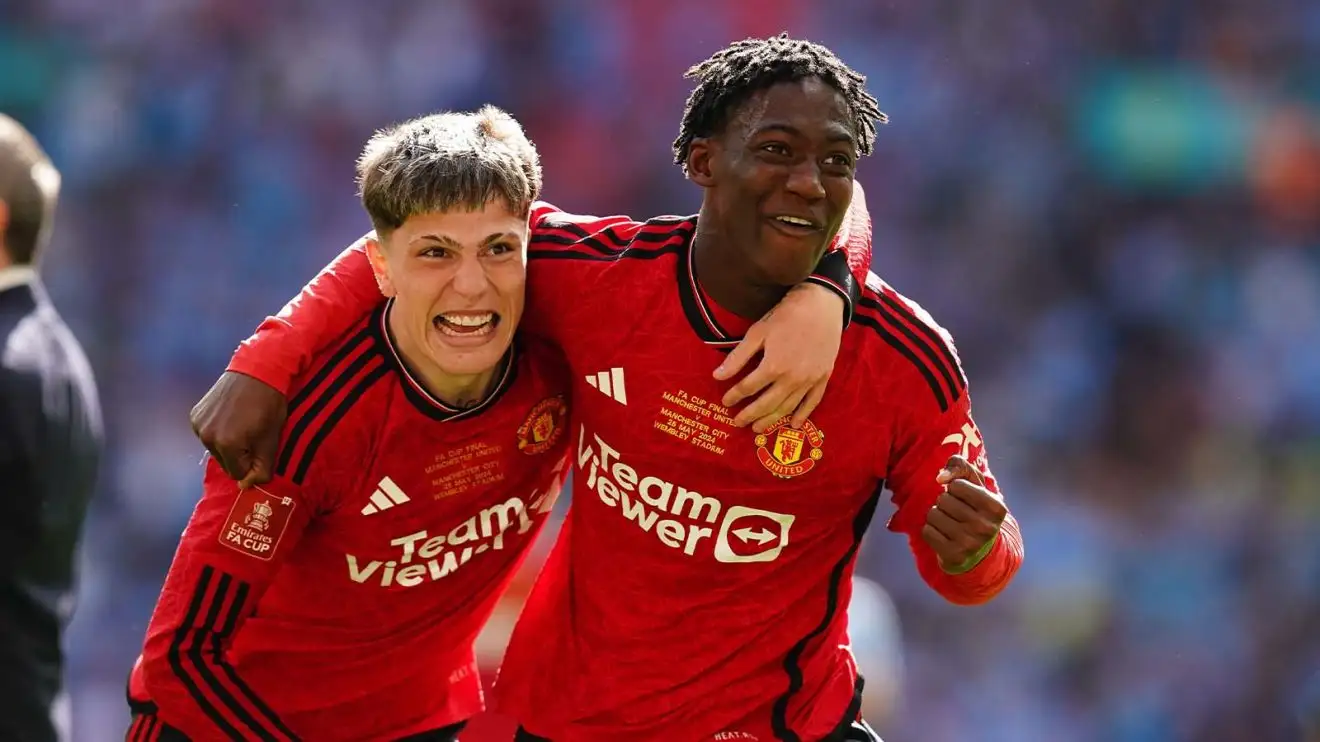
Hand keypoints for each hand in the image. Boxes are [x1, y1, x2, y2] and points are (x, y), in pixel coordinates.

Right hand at [190, 371, 287, 488]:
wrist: (258, 370)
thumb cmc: (270, 405)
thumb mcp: (272, 439)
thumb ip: (262, 467)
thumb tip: (246, 486)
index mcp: (227, 445)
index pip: (238, 474)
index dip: (252, 464)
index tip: (261, 446)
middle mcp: (207, 436)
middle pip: (225, 463)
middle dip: (240, 455)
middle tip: (254, 433)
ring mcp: (198, 424)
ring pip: (215, 449)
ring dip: (229, 444)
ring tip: (243, 423)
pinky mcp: (195, 414)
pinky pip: (207, 434)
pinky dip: (219, 431)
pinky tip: (231, 416)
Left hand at [714, 283, 843, 432]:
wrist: (821, 305)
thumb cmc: (786, 315)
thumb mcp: (758, 332)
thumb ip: (738, 357)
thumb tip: (717, 376)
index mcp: (773, 366)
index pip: (748, 388)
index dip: (734, 396)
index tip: (726, 401)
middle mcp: (791, 379)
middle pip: (766, 404)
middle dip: (749, 415)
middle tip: (737, 422)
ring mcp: (809, 380)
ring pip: (787, 407)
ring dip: (771, 420)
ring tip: (757, 428)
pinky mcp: (823, 378)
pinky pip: (812, 402)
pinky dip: (803, 415)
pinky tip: (793, 425)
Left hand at [922, 455, 1006, 572]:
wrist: (980, 549)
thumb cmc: (975, 508)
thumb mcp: (975, 484)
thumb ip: (960, 466)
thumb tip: (941, 477)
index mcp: (995, 507)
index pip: (956, 484)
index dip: (955, 488)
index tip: (964, 498)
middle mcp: (985, 527)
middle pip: (943, 500)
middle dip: (944, 502)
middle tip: (955, 512)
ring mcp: (970, 543)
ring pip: (933, 514)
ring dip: (936, 515)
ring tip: (949, 522)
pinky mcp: (954, 555)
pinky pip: (927, 531)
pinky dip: (930, 530)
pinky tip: (943, 535)